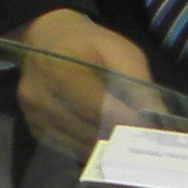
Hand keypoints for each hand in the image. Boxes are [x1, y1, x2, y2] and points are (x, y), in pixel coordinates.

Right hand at [10, 5, 148, 152]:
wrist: (47, 38)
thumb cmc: (88, 44)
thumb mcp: (118, 49)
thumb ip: (136, 79)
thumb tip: (153, 117)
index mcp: (60, 66)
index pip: (95, 105)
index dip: (123, 120)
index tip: (146, 130)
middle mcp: (40, 93)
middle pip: (87, 129)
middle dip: (118, 138)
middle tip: (141, 142)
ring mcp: (34, 114)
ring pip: (78, 145)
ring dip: (105, 148)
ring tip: (127, 145)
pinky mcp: (34, 128)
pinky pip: (68, 149)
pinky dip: (89, 149)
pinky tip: (104, 142)